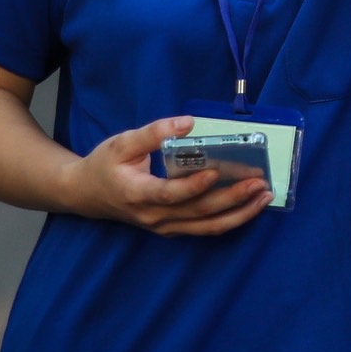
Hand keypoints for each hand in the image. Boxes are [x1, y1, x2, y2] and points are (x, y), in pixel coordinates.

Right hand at [59, 117, 270, 236]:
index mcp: (137, 193)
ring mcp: (164, 226)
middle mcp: (153, 216)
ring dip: (239, 214)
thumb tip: (187, 122)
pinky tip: (250, 206)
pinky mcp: (172, 228)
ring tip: (265, 197)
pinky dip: (230, 219)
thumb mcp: (121, 143)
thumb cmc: (104, 165)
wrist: (86, 195)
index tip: (216, 172)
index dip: (193, 185)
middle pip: (198, 213)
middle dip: (232, 198)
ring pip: (206, 227)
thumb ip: (153, 132)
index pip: (170, 194)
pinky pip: (204, 229)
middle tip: (259, 183)